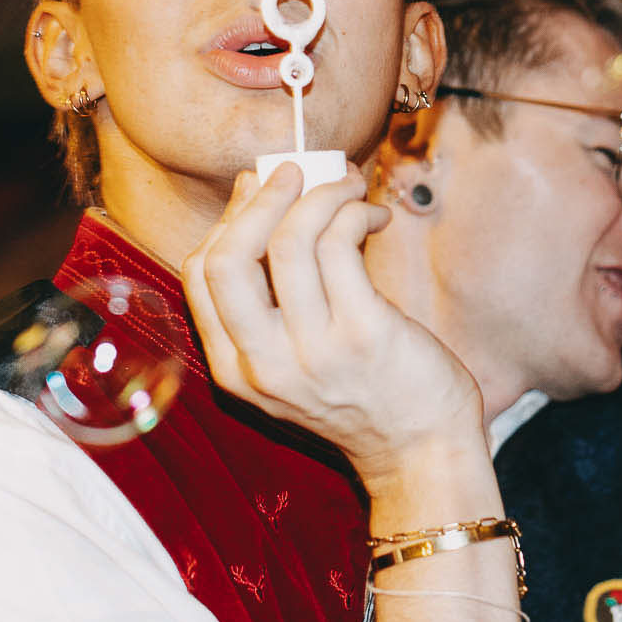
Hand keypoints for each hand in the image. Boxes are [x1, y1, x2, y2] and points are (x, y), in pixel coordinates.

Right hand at [183, 163, 481, 486]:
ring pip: (289, 240)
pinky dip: (353, 212)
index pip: (201, 275)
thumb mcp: (290, 363)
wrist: (421, 451)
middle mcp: (264, 365)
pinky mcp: (363, 333)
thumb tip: (261, 200)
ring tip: (348, 183)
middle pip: (229, 256)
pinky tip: (371, 215)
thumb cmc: (362, 394)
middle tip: (295, 169)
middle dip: (261, 198)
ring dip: (321, 193)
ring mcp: (313, 352)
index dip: (227, 218)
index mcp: (234, 371)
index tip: (257, 188)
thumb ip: (268, 303)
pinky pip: (340, 245)